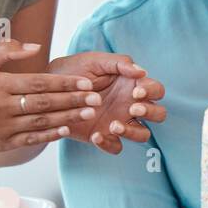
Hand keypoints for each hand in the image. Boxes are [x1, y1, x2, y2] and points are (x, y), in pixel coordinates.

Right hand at [0, 40, 103, 152]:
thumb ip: (6, 50)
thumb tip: (36, 46)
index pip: (38, 83)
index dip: (64, 83)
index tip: (85, 82)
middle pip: (44, 103)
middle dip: (73, 101)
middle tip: (96, 98)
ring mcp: (0, 128)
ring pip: (41, 122)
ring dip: (68, 117)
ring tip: (89, 113)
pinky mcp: (1, 144)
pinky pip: (31, 139)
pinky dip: (51, 135)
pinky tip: (68, 129)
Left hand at [48, 52, 166, 154]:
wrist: (48, 90)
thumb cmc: (75, 71)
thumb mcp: (95, 61)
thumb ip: (120, 63)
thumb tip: (142, 71)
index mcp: (132, 85)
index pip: (156, 90)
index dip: (152, 91)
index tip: (137, 92)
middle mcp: (130, 105)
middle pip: (158, 114)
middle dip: (150, 112)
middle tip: (131, 108)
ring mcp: (119, 122)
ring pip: (143, 134)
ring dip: (133, 132)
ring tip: (113, 124)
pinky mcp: (104, 136)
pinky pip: (117, 147)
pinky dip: (109, 144)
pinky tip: (96, 135)